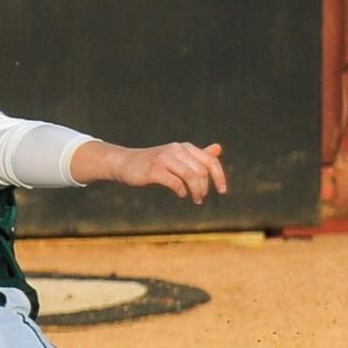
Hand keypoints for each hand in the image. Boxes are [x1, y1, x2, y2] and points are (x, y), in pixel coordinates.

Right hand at [88, 141, 226, 202]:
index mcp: (185, 147)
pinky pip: (175, 182)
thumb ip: (197, 155)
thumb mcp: (177, 157)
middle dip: (204, 188)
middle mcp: (176, 149)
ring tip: (195, 200)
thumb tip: (218, 148)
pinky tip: (180, 195)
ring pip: (191, 176)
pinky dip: (181, 191)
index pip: (210, 161)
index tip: (222, 191)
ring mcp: (165, 158)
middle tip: (200, 198)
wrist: (125, 163)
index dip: (220, 176)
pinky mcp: (154, 170)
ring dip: (196, 191)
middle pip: (201, 171)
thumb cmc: (154, 162)